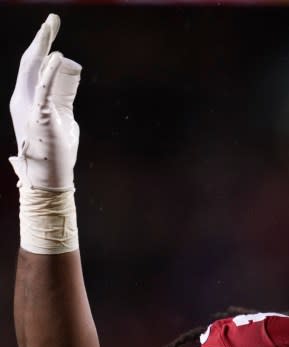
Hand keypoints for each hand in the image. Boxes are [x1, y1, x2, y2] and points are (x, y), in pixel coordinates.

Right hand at [9, 14, 81, 190]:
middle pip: (30, 61)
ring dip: (44, 45)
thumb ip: (58, 108)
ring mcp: (30, 106)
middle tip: (52, 20)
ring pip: (34, 68)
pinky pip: (44, 87)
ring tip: (51, 26)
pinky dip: (50, 70)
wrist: (49, 177)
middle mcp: (22, 99)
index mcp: (25, 100)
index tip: (51, 33)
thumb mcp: (59, 123)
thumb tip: (57, 104)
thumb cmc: (56, 154)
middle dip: (41, 38)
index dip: (42, 48)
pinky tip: (57, 55)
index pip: (32, 67)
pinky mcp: (41, 114)